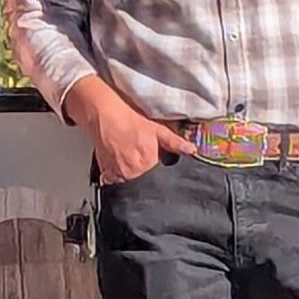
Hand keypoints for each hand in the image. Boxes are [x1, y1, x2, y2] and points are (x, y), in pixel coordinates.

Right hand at [68, 80, 195, 184]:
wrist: (106, 116)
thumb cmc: (130, 122)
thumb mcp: (158, 130)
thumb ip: (176, 143)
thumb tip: (192, 150)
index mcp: (148, 164)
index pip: (158, 177)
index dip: (157, 169)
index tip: (153, 162)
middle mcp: (133, 172)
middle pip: (143, 180)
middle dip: (144, 172)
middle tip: (139, 156)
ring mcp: (118, 174)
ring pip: (128, 182)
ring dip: (130, 174)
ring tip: (128, 158)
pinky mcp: (106, 172)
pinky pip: (113, 181)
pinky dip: (115, 176)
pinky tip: (118, 163)